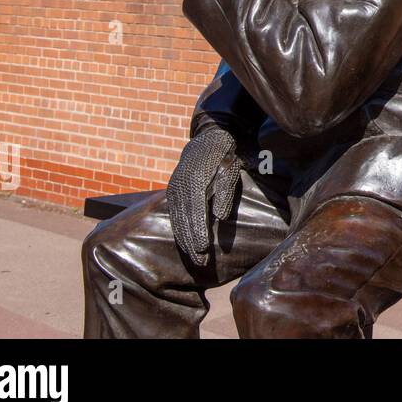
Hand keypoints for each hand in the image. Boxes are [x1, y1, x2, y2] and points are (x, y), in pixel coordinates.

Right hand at [165, 127, 241, 267]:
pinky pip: (174, 215)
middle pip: (184, 219)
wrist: (208, 139)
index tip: (204, 249)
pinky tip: (186, 244)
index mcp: (195, 180)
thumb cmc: (225, 156)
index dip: (198, 232)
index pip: (195, 211)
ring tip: (194, 258)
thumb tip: (220, 217)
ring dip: (184, 240)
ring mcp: (173, 188)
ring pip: (177, 219)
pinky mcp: (171, 191)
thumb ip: (225, 192)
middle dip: (191, 242)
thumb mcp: (230, 170)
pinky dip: (179, 231)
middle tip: (200, 262)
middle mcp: (180, 185)